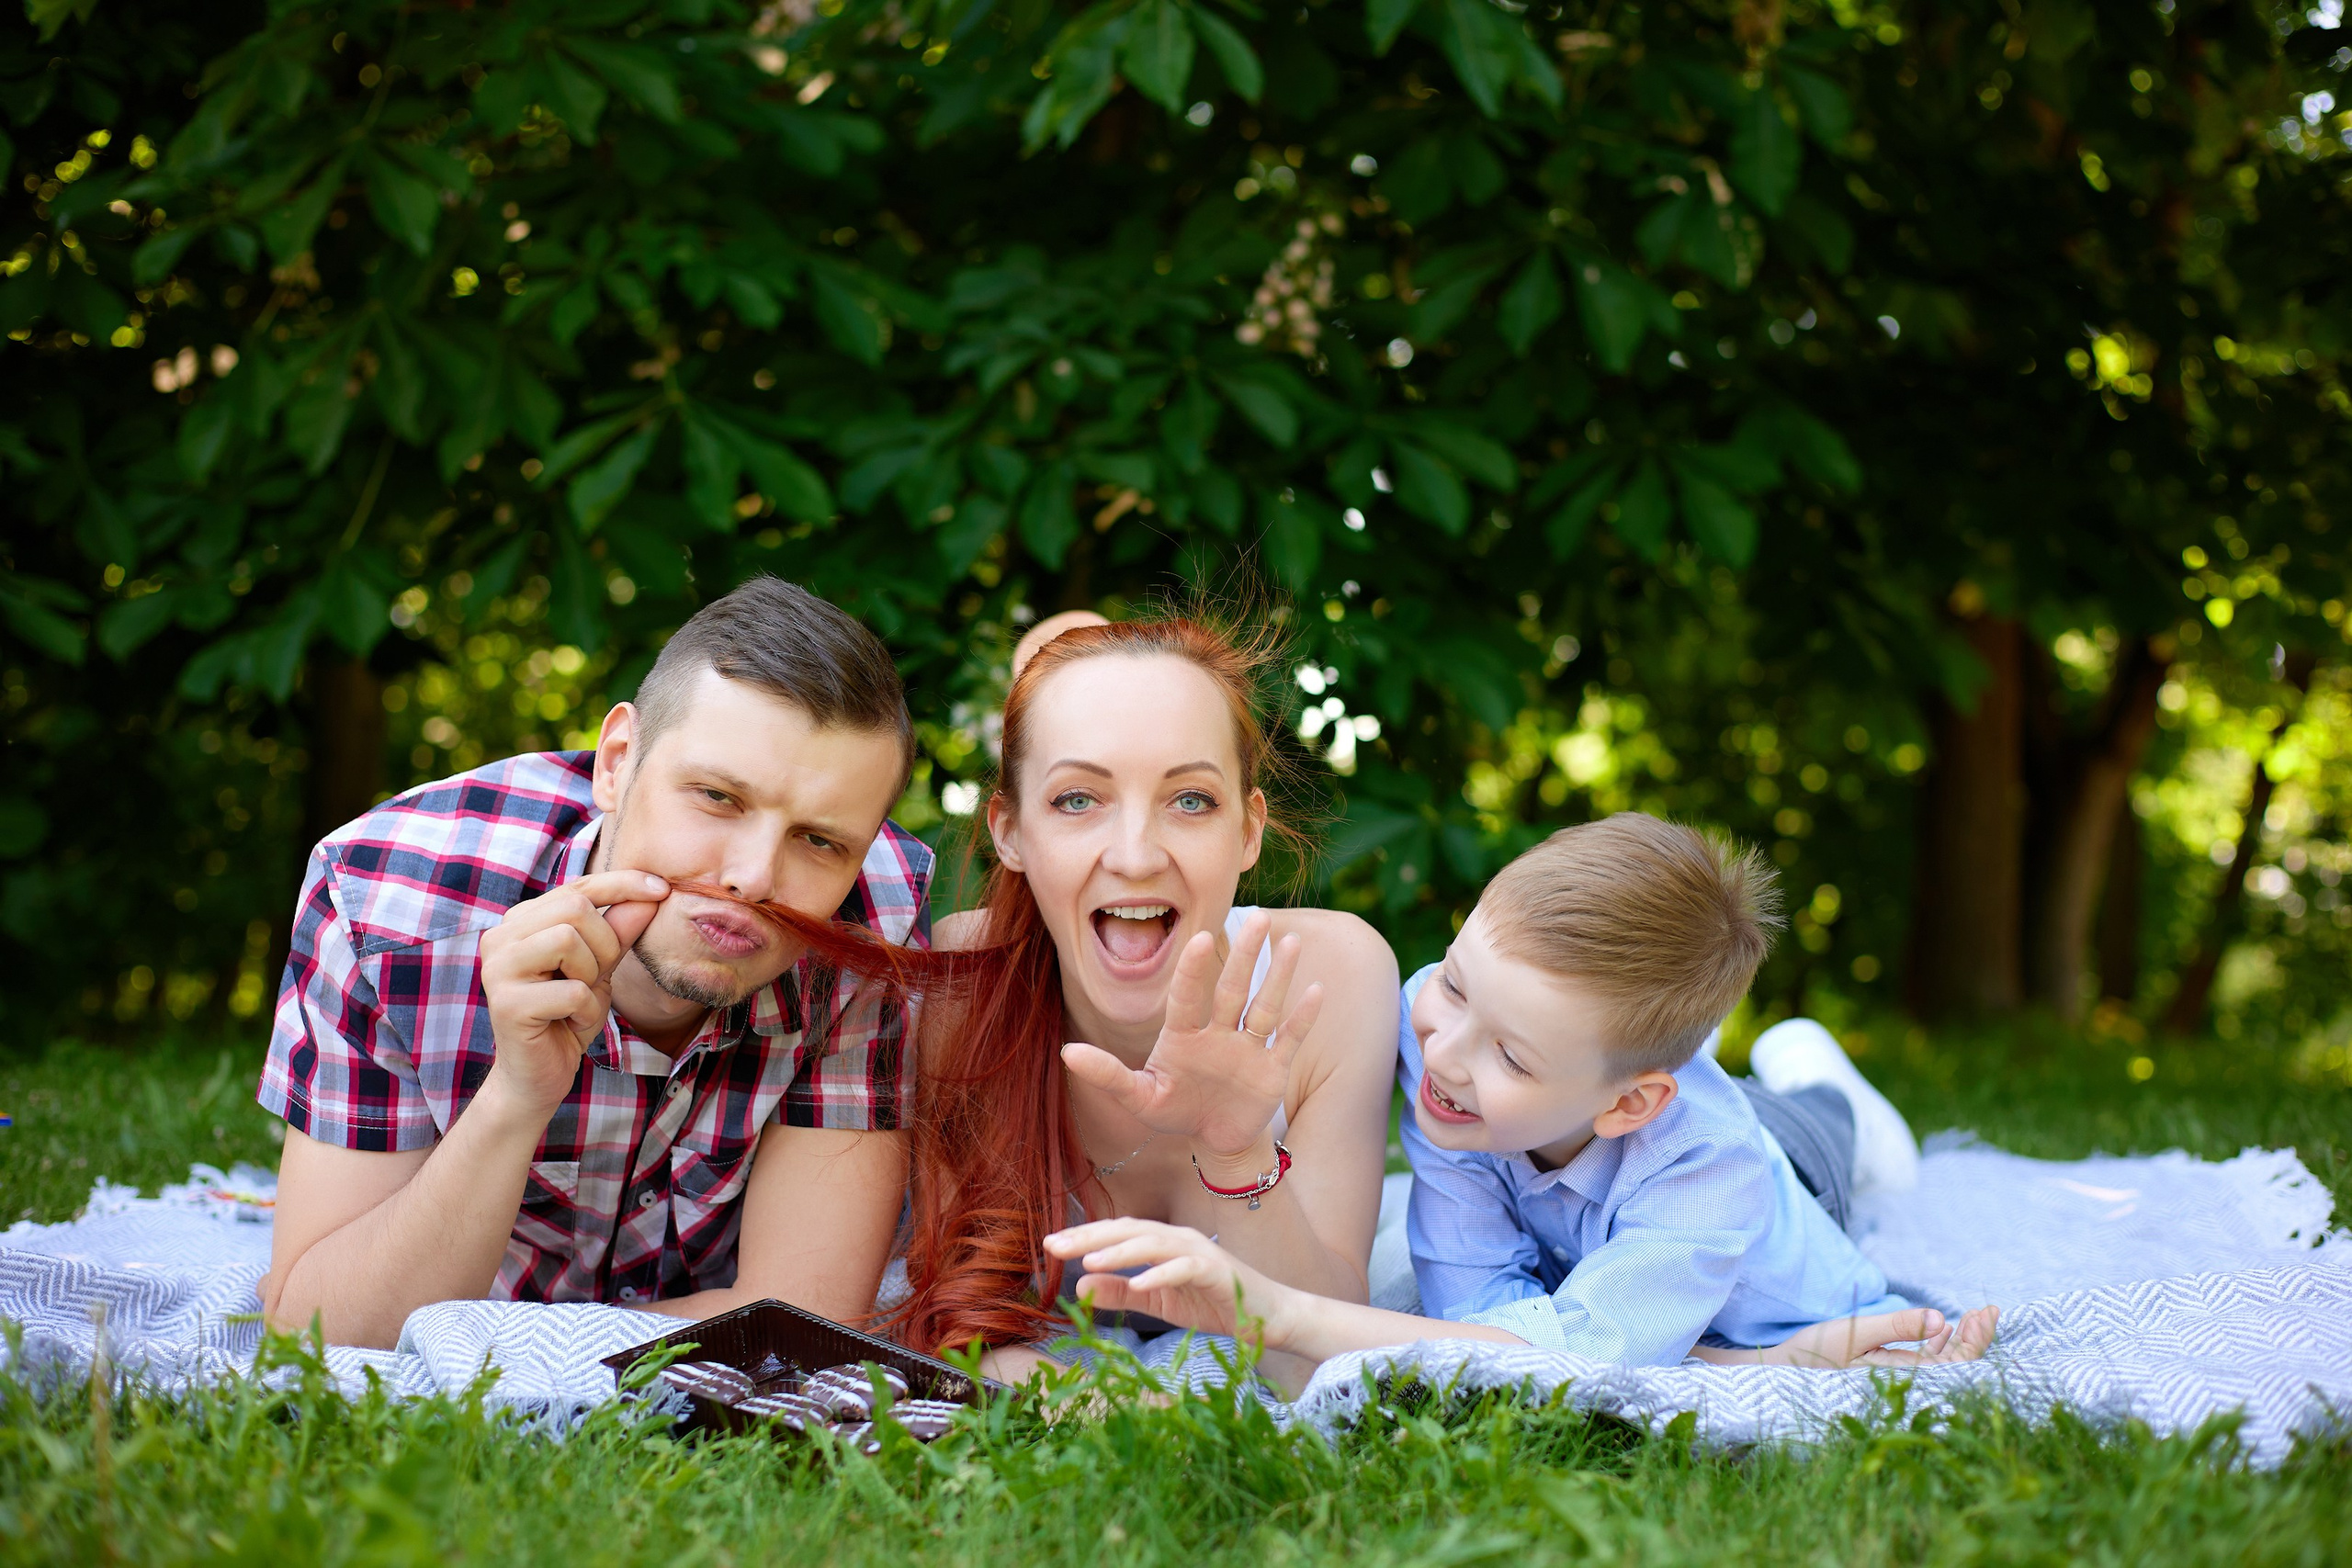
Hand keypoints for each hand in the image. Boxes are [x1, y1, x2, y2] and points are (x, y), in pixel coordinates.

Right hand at [477, 869, 667, 1112]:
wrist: (540, 1074)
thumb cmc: (569, 1015)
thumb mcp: (602, 967)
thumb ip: (620, 930)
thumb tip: (652, 894)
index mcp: (521, 921)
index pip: (578, 886)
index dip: (623, 883)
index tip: (663, 889)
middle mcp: (501, 937)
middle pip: (575, 908)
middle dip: (605, 944)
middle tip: (597, 978)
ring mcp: (498, 968)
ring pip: (568, 940)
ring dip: (591, 976)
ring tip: (579, 1000)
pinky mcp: (507, 1003)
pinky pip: (572, 991)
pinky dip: (585, 1010)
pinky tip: (570, 1023)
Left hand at [1045, 1217, 1297, 1347]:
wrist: (1267, 1317)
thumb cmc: (1213, 1303)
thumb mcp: (1158, 1302)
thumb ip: (1121, 1292)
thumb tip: (1080, 1284)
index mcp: (1163, 1242)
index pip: (1117, 1234)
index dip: (1084, 1237)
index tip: (1049, 1245)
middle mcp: (1179, 1238)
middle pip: (1129, 1230)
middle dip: (1090, 1236)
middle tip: (1054, 1244)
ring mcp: (1200, 1251)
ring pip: (1154, 1243)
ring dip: (1120, 1251)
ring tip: (1088, 1260)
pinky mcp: (1218, 1270)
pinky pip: (1186, 1268)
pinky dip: (1163, 1273)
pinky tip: (1140, 1283)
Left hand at [1060, 911, 1325, 1160]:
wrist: (1214, 1139)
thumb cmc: (1173, 1111)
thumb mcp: (1139, 1097)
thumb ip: (1107, 1074)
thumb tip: (1066, 1052)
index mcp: (1183, 1035)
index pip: (1188, 995)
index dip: (1194, 969)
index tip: (1202, 937)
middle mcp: (1218, 1032)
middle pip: (1233, 988)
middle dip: (1245, 955)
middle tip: (1259, 917)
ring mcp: (1247, 1047)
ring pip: (1264, 1005)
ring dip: (1278, 975)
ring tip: (1290, 941)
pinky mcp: (1272, 1067)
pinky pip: (1288, 1037)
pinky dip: (1302, 1017)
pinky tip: (1315, 989)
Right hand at [1697, 1304, 2000, 1368]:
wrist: (1783, 1373)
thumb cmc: (1816, 1353)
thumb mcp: (1855, 1333)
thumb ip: (1898, 1327)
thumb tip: (1940, 1320)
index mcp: (1905, 1374)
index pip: (1959, 1362)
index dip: (1979, 1339)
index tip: (1987, 1310)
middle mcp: (1906, 1380)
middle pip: (1956, 1364)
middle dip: (1976, 1337)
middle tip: (1987, 1310)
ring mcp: (1897, 1378)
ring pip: (1942, 1363)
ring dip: (1959, 1340)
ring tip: (1970, 1317)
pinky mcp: (1885, 1373)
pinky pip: (1924, 1362)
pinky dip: (1937, 1343)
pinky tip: (1937, 1330)